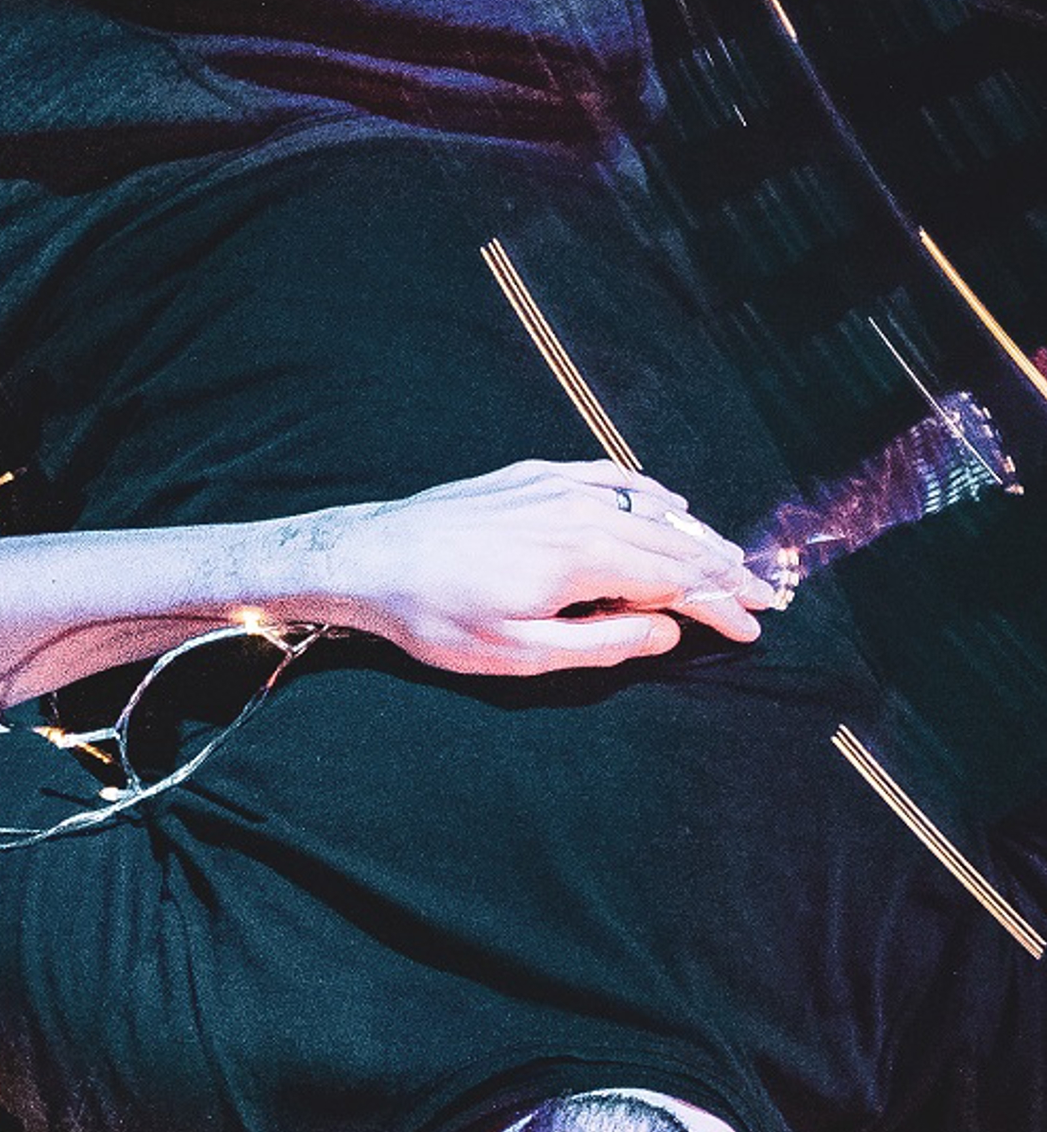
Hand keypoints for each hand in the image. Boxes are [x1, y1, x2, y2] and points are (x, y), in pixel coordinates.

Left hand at [314, 460, 780, 675]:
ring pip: (648, 508)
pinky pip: (608, 478)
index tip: (754, 628)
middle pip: (675, 542)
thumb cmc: (435, 616)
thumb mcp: (518, 654)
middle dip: (724, 572)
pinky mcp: (531, 477)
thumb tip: (666, 631)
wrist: (368, 559)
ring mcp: (556, 487)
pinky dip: (647, 494)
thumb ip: (601, 644)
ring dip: (694, 536)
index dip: (722, 607)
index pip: (678, 583)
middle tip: (763, 594)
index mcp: (585, 558)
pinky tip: (666, 505)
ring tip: (728, 560)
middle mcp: (582, 511)